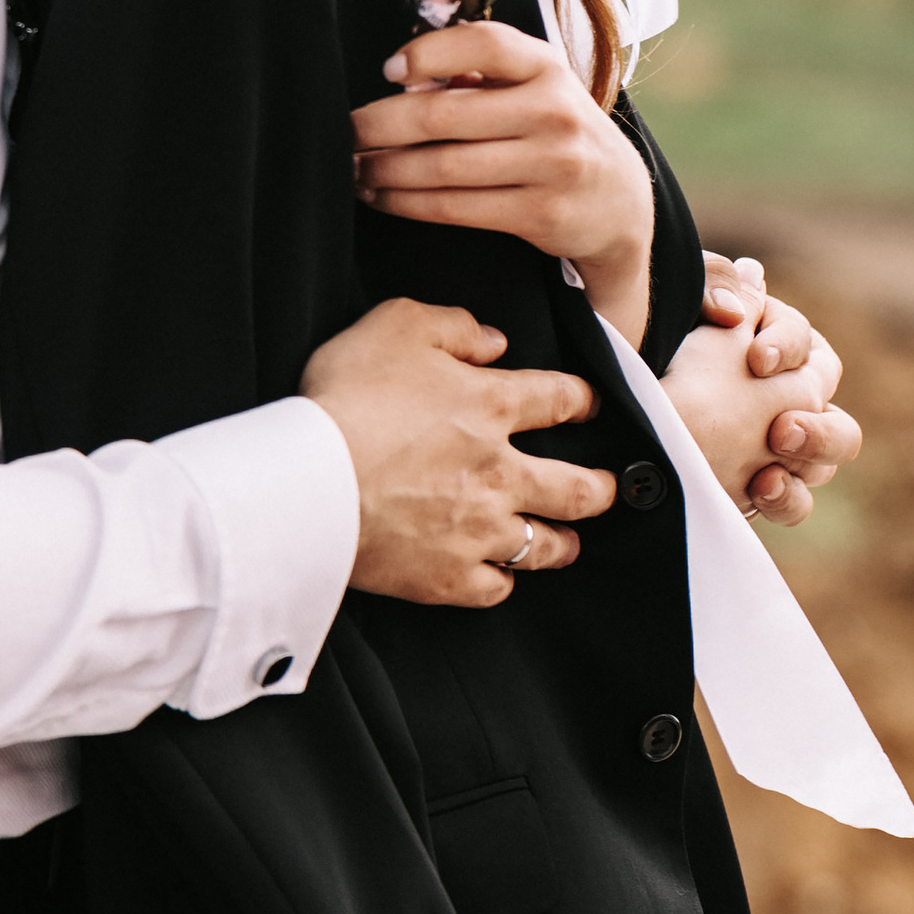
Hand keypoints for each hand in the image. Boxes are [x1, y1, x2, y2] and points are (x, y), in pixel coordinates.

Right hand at [300, 298, 617, 606]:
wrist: (305, 484)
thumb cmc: (344, 399)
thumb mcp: (395, 326)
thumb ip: (453, 325)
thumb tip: (494, 341)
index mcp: (492, 406)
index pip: (562, 399)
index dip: (583, 400)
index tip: (589, 405)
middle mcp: (500, 472)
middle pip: (580, 488)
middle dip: (602, 488)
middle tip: (608, 488)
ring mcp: (478, 531)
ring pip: (547, 545)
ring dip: (565, 542)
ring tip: (568, 541)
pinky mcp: (448, 578)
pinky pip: (496, 588)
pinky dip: (502, 580)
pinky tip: (499, 574)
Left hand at [349, 22, 656, 342]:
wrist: (620, 201)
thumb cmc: (555, 129)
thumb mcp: (537, 85)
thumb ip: (479, 72)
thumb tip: (403, 76)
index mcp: (547, 66)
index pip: (484, 43)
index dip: (428, 53)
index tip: (387, 70)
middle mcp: (554, 110)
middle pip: (445, 114)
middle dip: (380, 125)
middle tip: (344, 133)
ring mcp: (551, 164)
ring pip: (443, 168)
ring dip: (385, 170)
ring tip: (353, 169)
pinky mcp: (541, 213)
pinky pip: (456, 208)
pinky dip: (408, 203)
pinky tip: (382, 197)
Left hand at [666, 254, 860, 527]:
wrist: (600, 411)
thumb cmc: (640, 340)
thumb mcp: (672, 301)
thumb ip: (716, 281)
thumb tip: (753, 274)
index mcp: (774, 352)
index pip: (809, 348)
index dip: (790, 348)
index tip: (755, 358)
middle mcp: (783, 403)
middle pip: (837, 411)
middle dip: (820, 425)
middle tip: (780, 427)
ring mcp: (773, 452)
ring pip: (825, 461)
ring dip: (813, 458)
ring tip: (773, 464)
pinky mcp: (753, 489)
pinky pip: (794, 502)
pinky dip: (786, 497)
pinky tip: (759, 488)